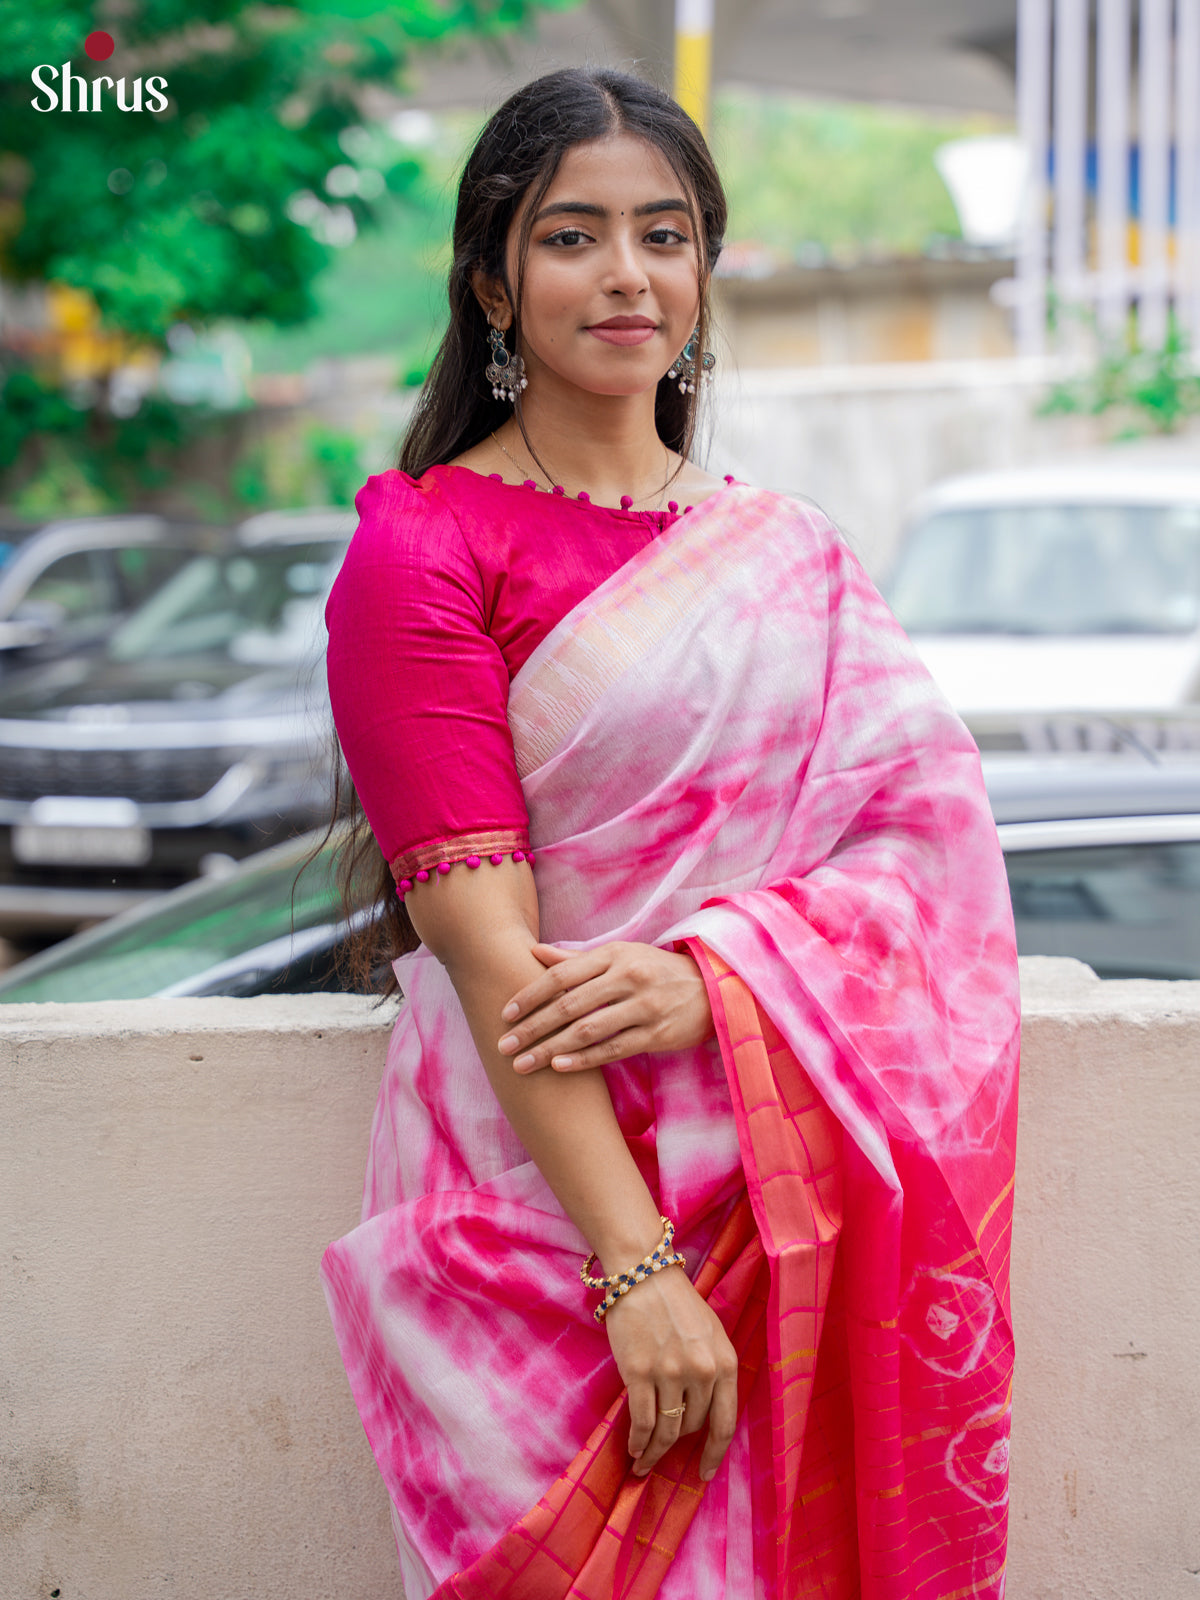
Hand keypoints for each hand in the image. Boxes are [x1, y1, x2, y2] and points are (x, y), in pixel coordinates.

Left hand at [496, 941, 713, 1073]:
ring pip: (587, 1030)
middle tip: (504, 1045)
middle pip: (568, 1004)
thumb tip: (533, 952)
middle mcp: (627, 977)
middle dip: (532, 1027)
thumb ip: (575, 958)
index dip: (530, 994)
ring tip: (523, 1064)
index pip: (561, 974)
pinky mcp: (657, 1033)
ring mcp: (644, 1006)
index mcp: (613, 954)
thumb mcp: (619, 955)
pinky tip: (558, 1068)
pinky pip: (613, 1050)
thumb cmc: (654, 970)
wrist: (712, 987)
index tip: (505, 1014)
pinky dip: (583, 1060)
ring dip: (550, 1049)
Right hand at [604, 1261, 738, 1481]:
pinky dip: (637, 1440)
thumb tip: (704, 1413)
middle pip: (690, 1427)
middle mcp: (701, 1371)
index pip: (725, 1423)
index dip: (714, 1454)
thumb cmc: (677, 1303)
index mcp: (724, 1362)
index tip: (704, 1474)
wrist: (643, 1274)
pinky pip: (641, 1420)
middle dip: (676, 1443)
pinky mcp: (639, 1372)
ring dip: (653, 1452)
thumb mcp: (711, 1334)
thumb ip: (713, 1370)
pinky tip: (633, 1448)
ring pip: (665, 1430)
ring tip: (643, 1463)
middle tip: (661, 1450)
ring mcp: (670, 1373)